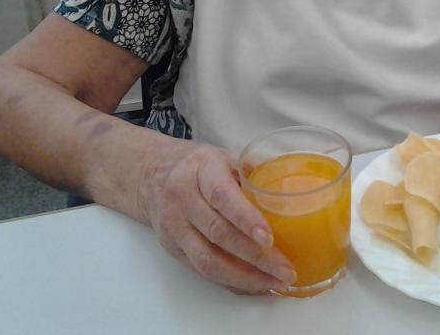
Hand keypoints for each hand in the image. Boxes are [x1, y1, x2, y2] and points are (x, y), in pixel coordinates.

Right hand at [136, 140, 294, 293]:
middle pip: (219, 234)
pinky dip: (230, 281)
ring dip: (245, 277)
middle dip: (255, 257)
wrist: (150, 175)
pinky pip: (201, 271)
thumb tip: (288, 190)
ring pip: (207, 260)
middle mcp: (183, 199)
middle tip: (285, 269)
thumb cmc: (197, 165)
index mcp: (201, 170)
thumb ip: (254, 171)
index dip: (246, 219)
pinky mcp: (173, 248)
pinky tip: (254, 284)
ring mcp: (175, 227)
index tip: (269, 238)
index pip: (222, 197)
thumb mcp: (224, 156)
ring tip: (274, 283)